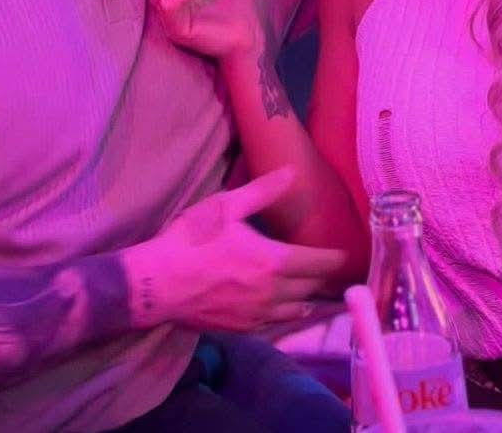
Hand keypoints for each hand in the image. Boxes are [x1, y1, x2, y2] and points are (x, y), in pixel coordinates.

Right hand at [124, 167, 346, 330]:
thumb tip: (292, 172)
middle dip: (322, 278)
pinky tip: (282, 309)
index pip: (317, 263)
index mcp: (272, 262)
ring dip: (306, 299)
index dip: (334, 259)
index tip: (344, 256)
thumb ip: (262, 192)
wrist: (157, 284)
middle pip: (309, 288)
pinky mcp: (239, 328)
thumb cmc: (191, 240)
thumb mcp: (226, 206)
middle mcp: (271, 293)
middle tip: (331, 271)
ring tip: (313, 292)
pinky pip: (273, 323)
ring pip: (294, 310)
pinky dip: (284, 314)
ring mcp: (256, 315)